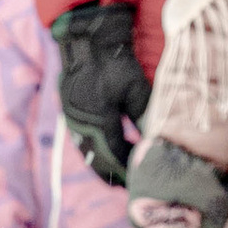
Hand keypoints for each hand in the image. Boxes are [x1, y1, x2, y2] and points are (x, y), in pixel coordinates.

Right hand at [54, 1, 151, 189]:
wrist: (86, 41)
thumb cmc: (114, 63)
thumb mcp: (135, 89)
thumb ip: (144, 117)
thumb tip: (156, 141)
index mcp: (98, 121)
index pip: (114, 156)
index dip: (127, 170)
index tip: (141, 180)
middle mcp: (81, 124)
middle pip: (98, 160)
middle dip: (114, 174)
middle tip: (130, 186)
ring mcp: (73, 119)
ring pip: (88, 152)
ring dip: (102, 165)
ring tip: (118, 176)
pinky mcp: (71, 112)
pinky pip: (82, 140)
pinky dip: (94, 151)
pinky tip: (105, 153)